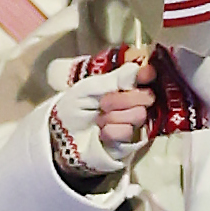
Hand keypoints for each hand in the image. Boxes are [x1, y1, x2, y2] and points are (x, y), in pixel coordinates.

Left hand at [47, 64, 160, 194]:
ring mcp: (133, 124)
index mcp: (124, 87)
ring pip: (139, 115)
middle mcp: (133, 104)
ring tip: (98, 120)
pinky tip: (101, 133)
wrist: (61, 138)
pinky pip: (128, 132)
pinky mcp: (129, 143)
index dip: (146, 75)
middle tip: (103, 103)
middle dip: (123, 99)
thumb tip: (139, 67)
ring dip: (114, 117)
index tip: (145, 75)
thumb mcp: (89, 88)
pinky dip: (111, 132)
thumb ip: (115, 78)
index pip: (145, 77)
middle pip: (147, 97)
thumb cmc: (73, 109)